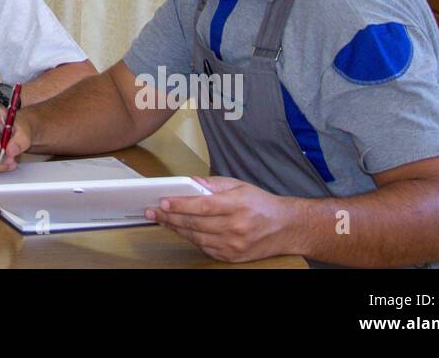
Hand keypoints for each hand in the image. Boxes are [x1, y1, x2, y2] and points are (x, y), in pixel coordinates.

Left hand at [145, 175, 297, 262]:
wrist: (286, 228)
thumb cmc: (261, 204)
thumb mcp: (239, 185)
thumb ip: (213, 184)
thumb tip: (190, 182)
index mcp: (237, 205)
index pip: (202, 206)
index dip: (180, 205)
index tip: (162, 202)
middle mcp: (236, 227)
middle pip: (195, 223)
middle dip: (170, 217)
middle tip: (152, 212)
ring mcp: (234, 245)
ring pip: (197, 237)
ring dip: (176, 229)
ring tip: (161, 220)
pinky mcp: (233, 257)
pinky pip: (205, 248)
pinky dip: (191, 239)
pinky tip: (181, 231)